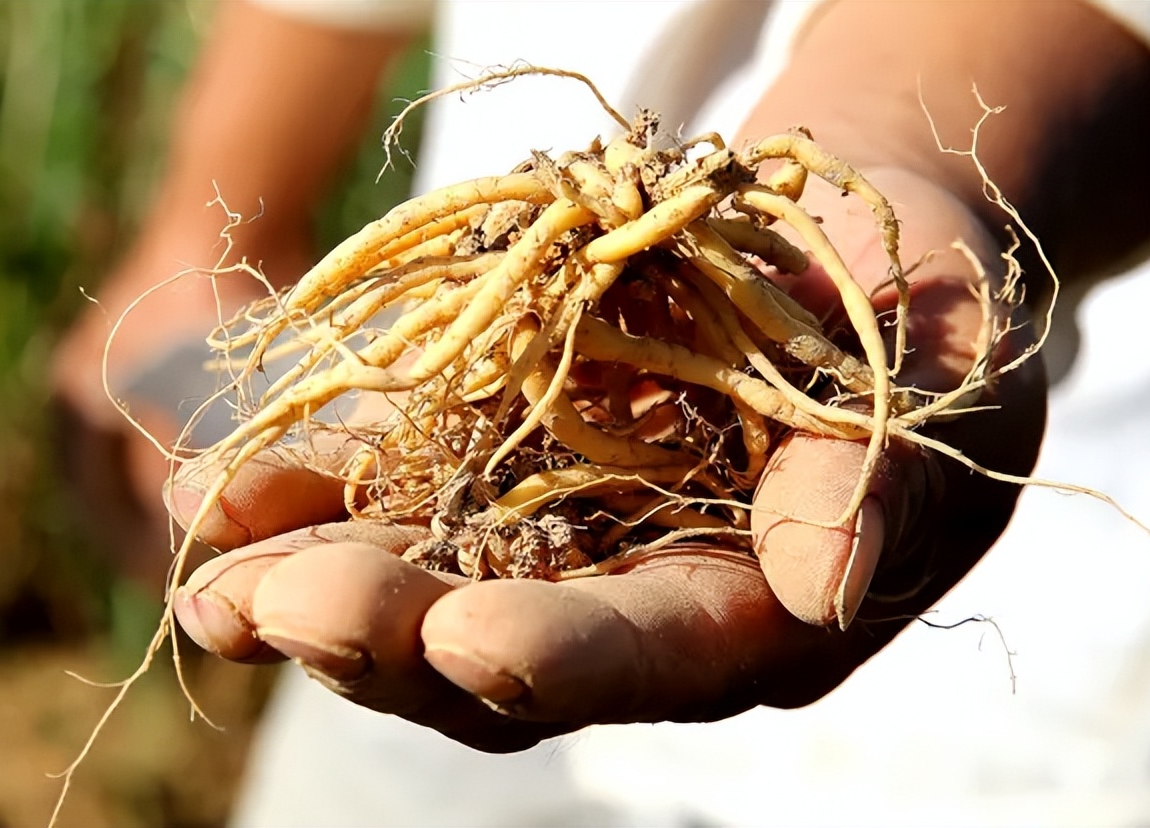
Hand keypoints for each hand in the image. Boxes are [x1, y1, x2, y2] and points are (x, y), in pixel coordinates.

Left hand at [166, 167, 1045, 750]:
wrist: (846, 245)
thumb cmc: (918, 314)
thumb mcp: (939, 383)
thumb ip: (875, 485)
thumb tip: (828, 585)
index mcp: (760, 606)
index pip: (658, 653)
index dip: (564, 657)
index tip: (467, 642)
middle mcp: (642, 592)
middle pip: (508, 650)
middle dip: (392, 636)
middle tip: (280, 609)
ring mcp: (562, 533)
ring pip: (425, 588)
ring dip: (312, 589)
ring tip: (211, 584)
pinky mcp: (505, 464)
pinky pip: (397, 493)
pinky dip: (311, 497)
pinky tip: (220, 496)